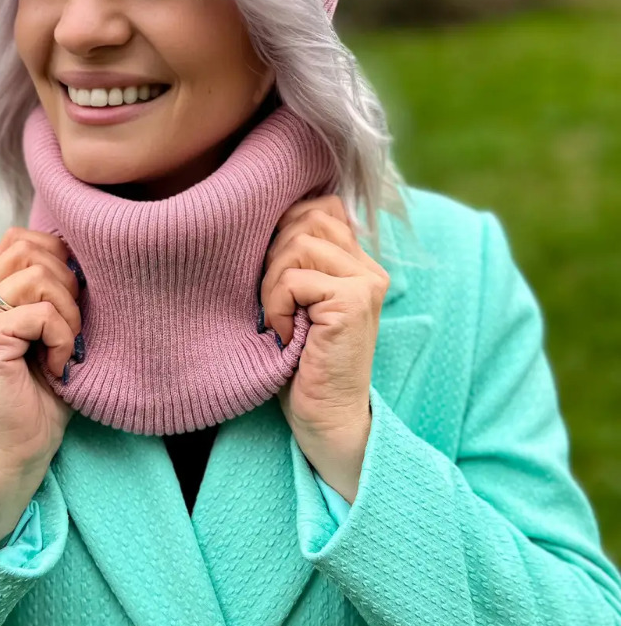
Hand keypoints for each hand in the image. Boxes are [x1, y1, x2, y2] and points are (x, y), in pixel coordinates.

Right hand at [0, 227, 81, 475]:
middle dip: (67, 283)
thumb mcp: (51, 329)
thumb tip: (85, 254)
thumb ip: (53, 291)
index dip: (58, 257)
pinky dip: (63, 338)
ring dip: (68, 313)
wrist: (21, 449)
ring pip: (39, 276)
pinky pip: (42, 313)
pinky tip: (56, 366)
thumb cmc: (42, 394)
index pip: (21, 239)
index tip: (73, 299)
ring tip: (64, 347)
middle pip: (31, 249)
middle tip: (71, 327)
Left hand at [260, 196, 388, 497]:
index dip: (284, 227)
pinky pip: (295, 279)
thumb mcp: (294, 301)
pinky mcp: (354, 302)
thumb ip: (293, 260)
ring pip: (297, 244)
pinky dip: (276, 305)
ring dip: (272, 284)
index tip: (272, 272)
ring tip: (277, 320)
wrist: (327, 419)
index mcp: (357, 262)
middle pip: (305, 218)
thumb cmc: (299, 364)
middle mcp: (368, 267)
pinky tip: (283, 334)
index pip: (319, 206)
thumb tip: (257, 216)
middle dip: (273, 257)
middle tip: (272, 302)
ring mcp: (366, 283)